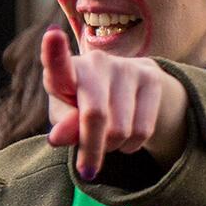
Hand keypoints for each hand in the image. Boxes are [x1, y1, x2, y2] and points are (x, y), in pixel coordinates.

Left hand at [41, 29, 187, 179]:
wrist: (130, 87)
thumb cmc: (85, 102)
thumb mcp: (68, 115)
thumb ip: (63, 125)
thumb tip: (58, 138)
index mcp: (68, 70)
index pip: (59, 64)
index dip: (54, 52)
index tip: (51, 35)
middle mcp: (98, 62)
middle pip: (95, 116)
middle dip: (92, 150)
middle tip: (88, 170)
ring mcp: (128, 68)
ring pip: (121, 129)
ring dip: (113, 147)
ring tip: (109, 143)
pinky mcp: (153, 78)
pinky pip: (143, 129)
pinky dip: (132, 146)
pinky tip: (127, 141)